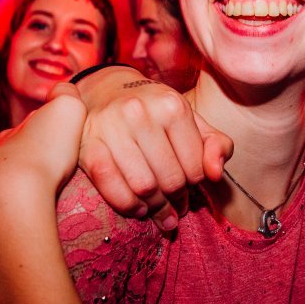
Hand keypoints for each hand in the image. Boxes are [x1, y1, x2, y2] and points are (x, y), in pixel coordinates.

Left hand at [0, 89, 87, 262]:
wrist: (11, 201)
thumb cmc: (43, 155)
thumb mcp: (66, 111)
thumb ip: (66, 95)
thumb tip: (64, 87)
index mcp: (9, 138)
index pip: (23, 133)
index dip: (40, 138)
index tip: (56, 149)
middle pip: (5, 163)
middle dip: (22, 169)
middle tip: (46, 182)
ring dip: (10, 199)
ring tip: (33, 210)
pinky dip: (3, 223)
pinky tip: (18, 229)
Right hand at [75, 73, 231, 230]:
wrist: (107, 93)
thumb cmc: (155, 112)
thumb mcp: (191, 121)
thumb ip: (215, 145)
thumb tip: (216, 174)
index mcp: (172, 105)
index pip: (195, 167)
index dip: (196, 183)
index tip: (189, 185)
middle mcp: (140, 112)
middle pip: (170, 179)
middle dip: (176, 199)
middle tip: (175, 206)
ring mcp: (111, 127)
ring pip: (143, 186)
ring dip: (155, 207)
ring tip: (159, 210)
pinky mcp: (88, 143)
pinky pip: (111, 185)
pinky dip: (127, 204)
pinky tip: (138, 208)